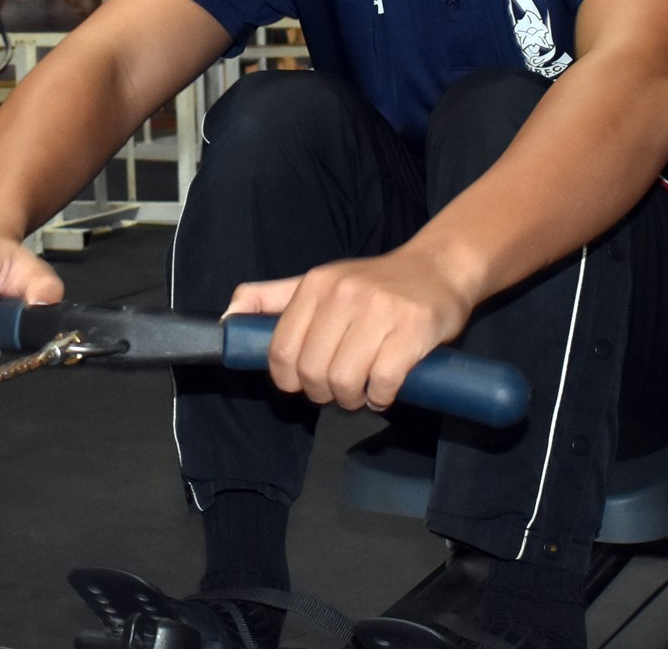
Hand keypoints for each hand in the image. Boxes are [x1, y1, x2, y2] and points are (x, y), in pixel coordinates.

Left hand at [226, 250, 476, 411]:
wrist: (439, 268)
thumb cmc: (375, 284)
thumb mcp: (320, 281)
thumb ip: (271, 299)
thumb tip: (228, 317)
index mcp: (316, 285)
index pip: (281, 350)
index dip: (288, 379)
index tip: (303, 383)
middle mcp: (345, 294)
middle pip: (311, 372)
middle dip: (322, 393)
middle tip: (338, 388)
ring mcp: (380, 311)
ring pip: (344, 381)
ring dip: (351, 399)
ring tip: (361, 389)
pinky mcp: (413, 331)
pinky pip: (383, 383)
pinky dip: (380, 397)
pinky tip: (385, 389)